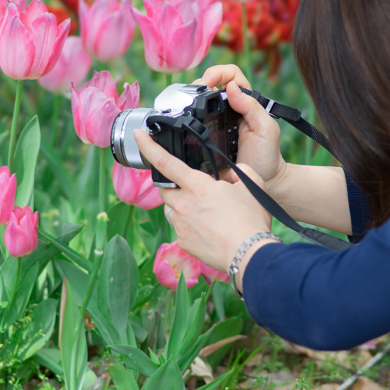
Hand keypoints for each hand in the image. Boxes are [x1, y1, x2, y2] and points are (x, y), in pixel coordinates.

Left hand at [134, 129, 271, 274]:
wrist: (248, 254)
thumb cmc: (250, 220)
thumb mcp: (251, 185)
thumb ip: (238, 171)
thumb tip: (231, 173)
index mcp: (197, 186)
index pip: (165, 162)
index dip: (149, 146)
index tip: (138, 135)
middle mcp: (183, 205)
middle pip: (166, 189)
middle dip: (175, 186)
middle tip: (196, 190)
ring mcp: (180, 225)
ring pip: (172, 209)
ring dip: (183, 206)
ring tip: (206, 213)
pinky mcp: (183, 242)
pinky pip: (179, 228)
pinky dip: (190, 225)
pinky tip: (208, 229)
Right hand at [195, 65, 287, 193]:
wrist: (260, 184)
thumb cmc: (266, 156)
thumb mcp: (266, 129)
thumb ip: (252, 107)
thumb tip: (231, 87)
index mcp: (244, 102)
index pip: (231, 75)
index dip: (218, 73)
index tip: (208, 82)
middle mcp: (227, 110)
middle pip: (209, 85)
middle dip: (199, 84)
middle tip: (194, 96)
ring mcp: (214, 124)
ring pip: (197, 102)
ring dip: (189, 99)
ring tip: (187, 107)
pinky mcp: (203, 139)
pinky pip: (191, 125)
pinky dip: (185, 121)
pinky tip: (184, 124)